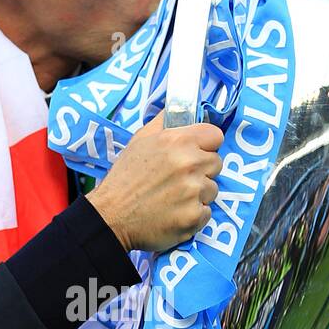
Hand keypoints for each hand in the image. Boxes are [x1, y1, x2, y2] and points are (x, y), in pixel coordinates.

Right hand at [85, 109, 223, 252]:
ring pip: (212, 189)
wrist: (111, 216)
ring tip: (174, 197)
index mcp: (177, 141)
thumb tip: (182, 111)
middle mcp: (189, 164)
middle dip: (202, 170)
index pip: (215, 135)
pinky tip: (174, 213)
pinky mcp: (193, 217)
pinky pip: (206, 213)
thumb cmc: (124, 178)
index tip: (197, 153)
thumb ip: (164, 123)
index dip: (207, 144)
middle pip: (217, 163)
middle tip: (180, 178)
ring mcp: (193, 192)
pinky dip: (193, 214)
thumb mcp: (139, 140)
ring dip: (198, 194)